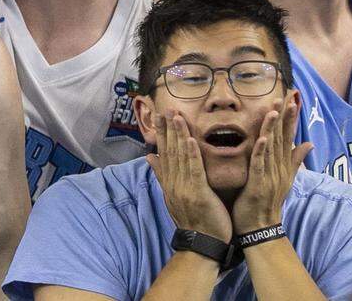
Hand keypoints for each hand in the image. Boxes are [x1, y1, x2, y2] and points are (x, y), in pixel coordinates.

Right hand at [147, 111, 233, 242]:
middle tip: (165, 108)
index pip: (163, 152)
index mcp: (169, 181)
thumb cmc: (193, 218)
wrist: (202, 242)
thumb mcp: (174, 195)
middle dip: (167, 128)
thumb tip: (150, 156)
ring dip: (178, 135)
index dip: (161, 132)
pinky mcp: (198, 192)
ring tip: (176, 116)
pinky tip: (190, 139)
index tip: (159, 115)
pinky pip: (194, 170)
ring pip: (180, 156)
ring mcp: (184, 187)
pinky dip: (192, 154)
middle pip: (169, 150)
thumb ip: (162, 174)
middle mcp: (173, 182)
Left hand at [232, 95, 312, 232]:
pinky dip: (262, 150)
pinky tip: (263, 137)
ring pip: (272, 146)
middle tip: (289, 94)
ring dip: (274, 127)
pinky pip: (260, 164)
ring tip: (276, 108)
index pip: (289, 135)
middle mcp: (280, 167)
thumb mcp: (284, 177)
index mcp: (284, 164)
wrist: (260, 226)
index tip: (294, 96)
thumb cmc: (267, 200)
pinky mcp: (259, 183)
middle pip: (283, 137)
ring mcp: (270, 174)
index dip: (291, 116)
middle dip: (286, 115)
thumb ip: (295, 159)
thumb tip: (309, 142)